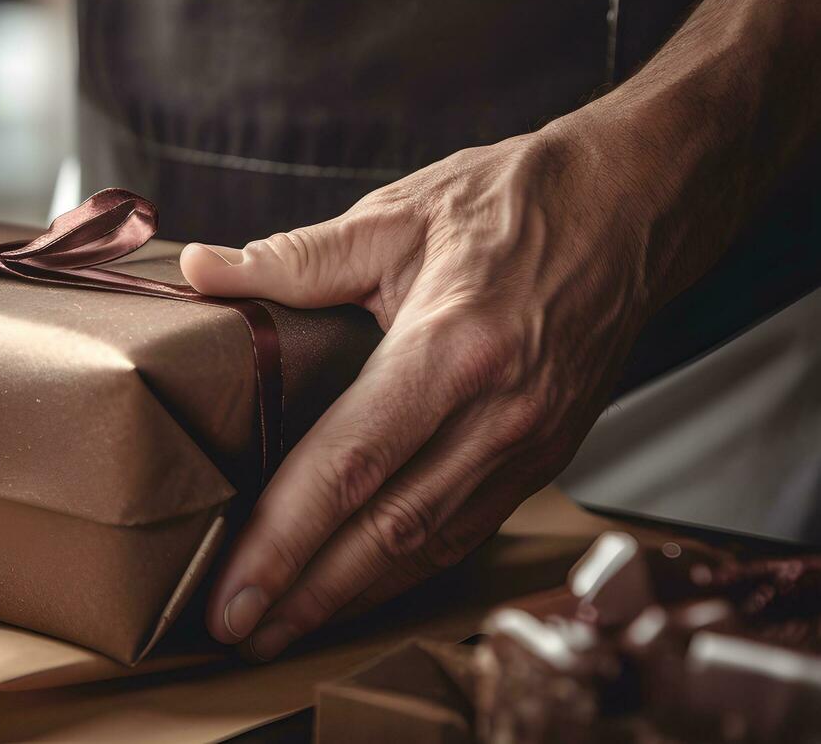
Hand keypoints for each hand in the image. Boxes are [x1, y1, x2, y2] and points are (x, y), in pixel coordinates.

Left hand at [180, 128, 657, 659]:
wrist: (634, 206)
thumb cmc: (514, 202)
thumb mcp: (399, 213)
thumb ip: (296, 257)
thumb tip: (200, 269)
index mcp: (455, 347)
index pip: (353, 463)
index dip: (286, 536)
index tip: (230, 587)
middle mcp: (500, 413)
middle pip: (389, 529)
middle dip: (306, 593)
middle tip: (234, 632)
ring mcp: (531, 443)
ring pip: (429, 546)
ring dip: (349, 597)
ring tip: (276, 629)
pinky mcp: (544, 456)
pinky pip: (463, 531)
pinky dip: (402, 571)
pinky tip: (351, 590)